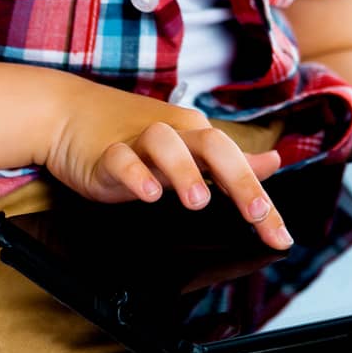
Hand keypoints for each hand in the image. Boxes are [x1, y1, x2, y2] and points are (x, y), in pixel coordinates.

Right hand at [40, 79, 293, 250]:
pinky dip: (136, 174)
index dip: (263, 201)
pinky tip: (148, 193)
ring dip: (185, 172)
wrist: (70, 114)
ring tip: (198, 202)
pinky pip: (122, 159)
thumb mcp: (185, 147)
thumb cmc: (132, 135)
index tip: (281, 238)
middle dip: (239, 180)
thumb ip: (229, 160)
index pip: (238, 164)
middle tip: (256, 214)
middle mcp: (174, 133)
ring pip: (166, 144)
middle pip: (213, 145)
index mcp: (195, 136)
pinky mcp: (106, 151)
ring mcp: (138, 140)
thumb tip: (273, 162)